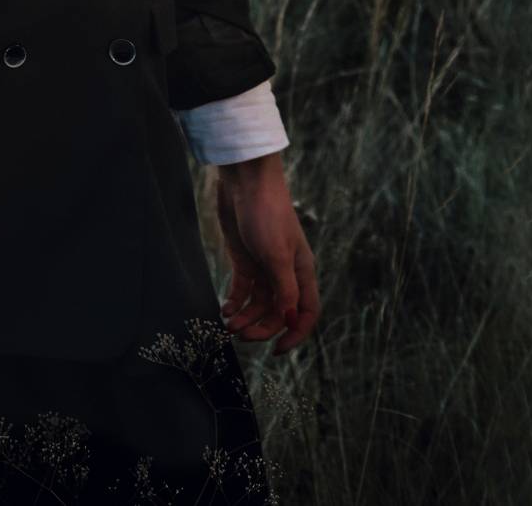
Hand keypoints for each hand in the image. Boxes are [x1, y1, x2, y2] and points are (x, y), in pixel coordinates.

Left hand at [213, 152, 319, 355]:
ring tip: (228, 324)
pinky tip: (225, 309)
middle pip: (278, 312)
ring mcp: (264, 265)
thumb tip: (290, 320)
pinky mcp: (245, 258)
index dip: (295, 334)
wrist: (245, 180)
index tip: (276, 351)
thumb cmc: (267, 213)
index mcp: (301, 271)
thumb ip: (283, 289)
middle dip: (261, 327)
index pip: (306, 312)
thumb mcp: (276, 254)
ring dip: (245, 317)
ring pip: (258, 303)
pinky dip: (235, 301)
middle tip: (240, 336)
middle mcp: (285, 272)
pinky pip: (243, 289)